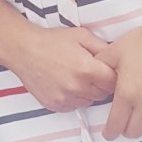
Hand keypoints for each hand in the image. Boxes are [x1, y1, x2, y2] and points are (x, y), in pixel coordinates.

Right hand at [2, 25, 116, 112]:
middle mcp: (77, 86)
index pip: (114, 83)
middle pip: (103, 94)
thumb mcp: (81, 36)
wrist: (24, 50)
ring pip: (89, 101)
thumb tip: (117, 58)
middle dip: (101, 84)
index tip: (108, 71)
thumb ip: (103, 47)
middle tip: (91, 72)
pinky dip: (74, 97)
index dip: (113, 76)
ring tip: (77, 77)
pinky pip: (73, 106)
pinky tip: (66, 83)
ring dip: (88, 92)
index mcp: (87, 69)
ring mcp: (65, 98)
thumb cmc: (51, 41)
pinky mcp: (55, 105)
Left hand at [97, 20, 141, 140]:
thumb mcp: (113, 52)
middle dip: (126, 130)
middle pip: (134, 132)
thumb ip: (100, 67)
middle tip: (123, 123)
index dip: (110, 133)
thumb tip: (91, 76)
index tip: (108, 133)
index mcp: (126, 93)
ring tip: (141, 115)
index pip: (116, 125)